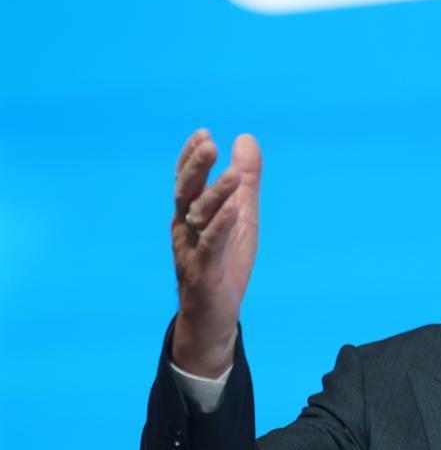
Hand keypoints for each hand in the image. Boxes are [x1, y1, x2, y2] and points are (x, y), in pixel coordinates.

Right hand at [169, 129, 262, 377]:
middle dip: (195, 168)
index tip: (203, 133)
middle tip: (209, 143)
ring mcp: (192, 250)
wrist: (213, 315)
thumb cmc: (224, 262)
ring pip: (198, 218)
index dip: (192, 157)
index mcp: (191, 214)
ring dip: (215, 195)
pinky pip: (210, 246)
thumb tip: (245, 138)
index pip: (187, 180)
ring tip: (232, 175)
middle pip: (185, 193)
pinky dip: (220, 227)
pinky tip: (233, 211)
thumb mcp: (241, 216)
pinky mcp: (205, 272)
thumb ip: (244, 181)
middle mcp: (186, 229)